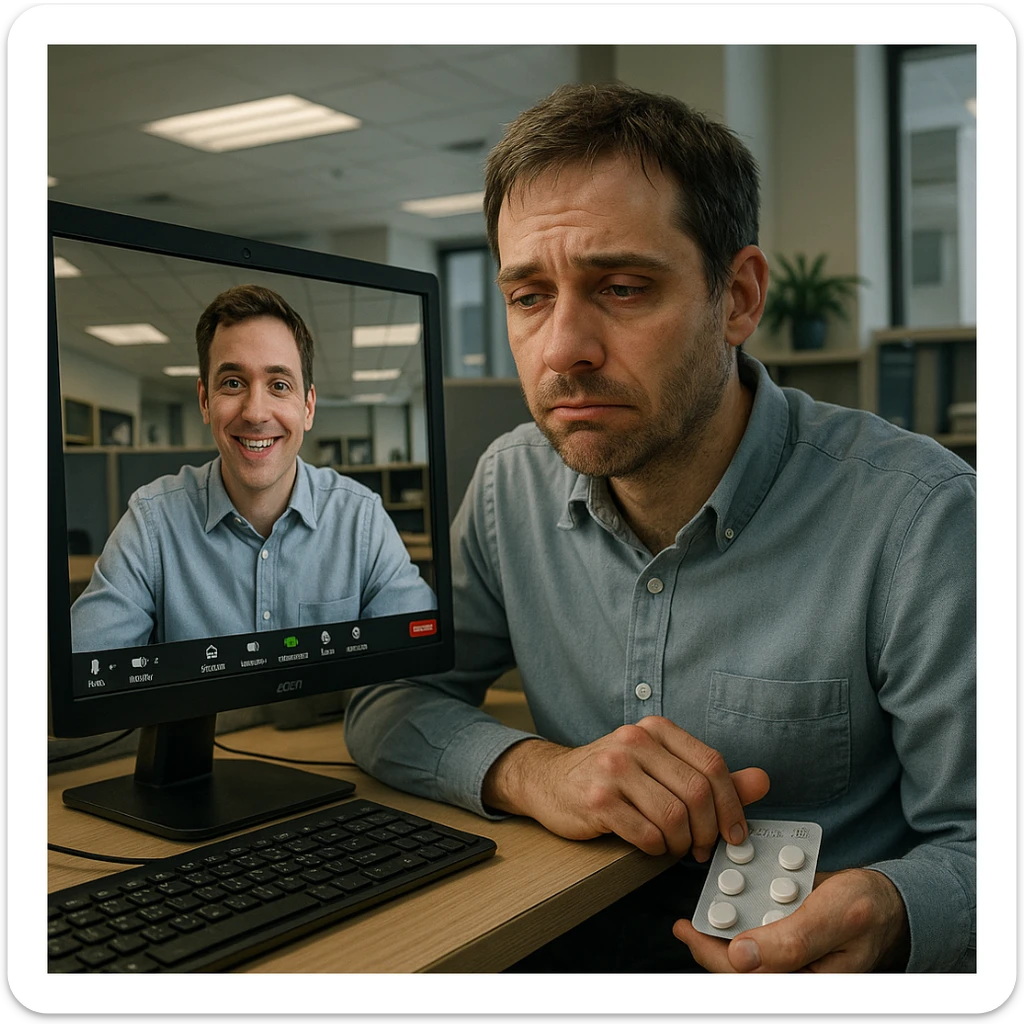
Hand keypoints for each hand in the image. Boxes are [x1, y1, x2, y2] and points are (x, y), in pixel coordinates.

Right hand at [482, 715, 769, 860]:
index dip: (732, 805)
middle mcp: (635, 741)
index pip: (712, 765)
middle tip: (703, 849)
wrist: (549, 780)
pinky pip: (646, 834)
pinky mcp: (597, 799)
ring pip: (674, 817)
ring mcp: (613, 768)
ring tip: (674, 848)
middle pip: (697, 793)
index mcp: (656, 729)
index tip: (734, 833)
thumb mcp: (661, 768)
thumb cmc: (612, 777)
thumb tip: (762, 781)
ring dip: (681, 844)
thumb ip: (710, 777)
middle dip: (708, 831)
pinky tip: (649, 846)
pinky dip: (655, 849)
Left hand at [673, 868, 910, 971]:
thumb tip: (740, 957)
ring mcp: (794, 961)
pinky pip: (760, 935)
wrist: (889, 899)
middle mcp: (798, 976)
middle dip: (713, 947)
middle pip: (742, 970)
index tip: (687, 932)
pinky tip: (736, 897)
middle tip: (686, 925)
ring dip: (726, 931)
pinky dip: (744, 916)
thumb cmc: (869, 909)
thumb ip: (791, 941)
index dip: (713, 958)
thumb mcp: (833, 918)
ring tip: (710, 908)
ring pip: (748, 953)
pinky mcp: (791, 944)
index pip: (749, 981)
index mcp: (810, 983)